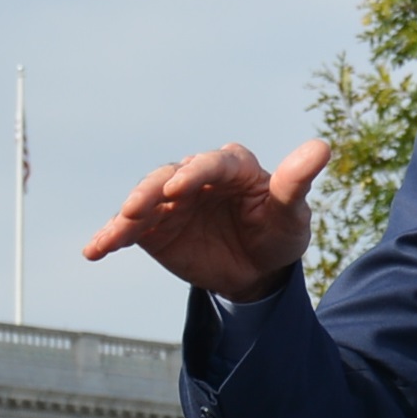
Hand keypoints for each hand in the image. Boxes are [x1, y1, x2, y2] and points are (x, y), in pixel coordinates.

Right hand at [82, 141, 331, 300]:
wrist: (256, 270)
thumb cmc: (279, 233)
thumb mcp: (291, 214)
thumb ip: (296, 182)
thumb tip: (322, 147)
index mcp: (232, 166)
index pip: (212, 164)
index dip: (196, 173)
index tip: (180, 188)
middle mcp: (196, 177)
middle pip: (169, 177)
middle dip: (152, 190)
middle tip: (139, 207)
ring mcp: (170, 201)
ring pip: (144, 200)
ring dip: (128, 214)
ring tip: (115, 232)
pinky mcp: (153, 227)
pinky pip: (129, 230)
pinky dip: (110, 237)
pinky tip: (94, 250)